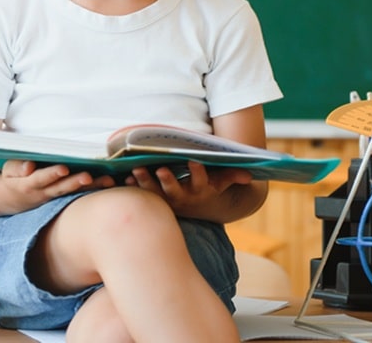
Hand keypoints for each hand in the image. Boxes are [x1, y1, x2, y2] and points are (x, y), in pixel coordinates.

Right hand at [0, 160, 115, 212]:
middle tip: (88, 176)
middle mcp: (46, 193)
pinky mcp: (66, 198)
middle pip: (63, 188)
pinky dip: (96, 190)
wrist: (14, 199)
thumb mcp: (8, 172)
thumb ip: (17, 168)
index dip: (52, 174)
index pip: (41, 179)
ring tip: (108, 181)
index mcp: (30, 185)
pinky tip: (112, 183)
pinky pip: (82, 194)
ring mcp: (57, 197)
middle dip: (76, 183)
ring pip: (76, 192)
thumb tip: (29, 167)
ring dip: (92, 187)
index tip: (63, 169)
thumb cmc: (14, 179)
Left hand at [124, 161, 253, 219]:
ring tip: (135, 171)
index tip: (194, 161)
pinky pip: (141, 195)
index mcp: (199, 190)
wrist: (196, 211)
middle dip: (167, 180)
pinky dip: (132, 187)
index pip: (201, 181)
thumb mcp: (221, 184)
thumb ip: (231, 177)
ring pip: (154, 193)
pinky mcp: (152, 201)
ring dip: (144, 183)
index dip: (198, 173)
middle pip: (174, 190)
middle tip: (161, 169)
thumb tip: (248, 176)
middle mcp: (182, 197)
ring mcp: (165, 200)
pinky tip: (124, 178)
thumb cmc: (208, 189)